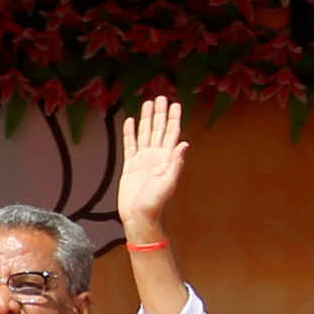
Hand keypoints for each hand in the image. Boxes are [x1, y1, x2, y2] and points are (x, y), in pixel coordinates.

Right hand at [116, 97, 188, 240]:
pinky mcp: (130, 166)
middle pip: (158, 129)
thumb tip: (183, 143)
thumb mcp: (168, 183)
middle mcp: (155, 156)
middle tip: (160, 97)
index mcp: (166, 159)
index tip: (174, 104)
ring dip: (146, 118)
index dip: (173, 118)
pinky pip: (130, 145)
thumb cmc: (155, 203)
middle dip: (160, 113)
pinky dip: (130, 133)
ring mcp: (143, 160)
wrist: (139, 217)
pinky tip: (130, 122)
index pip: (171, 133)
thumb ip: (175, 163)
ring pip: (145, 133)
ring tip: (147, 103)